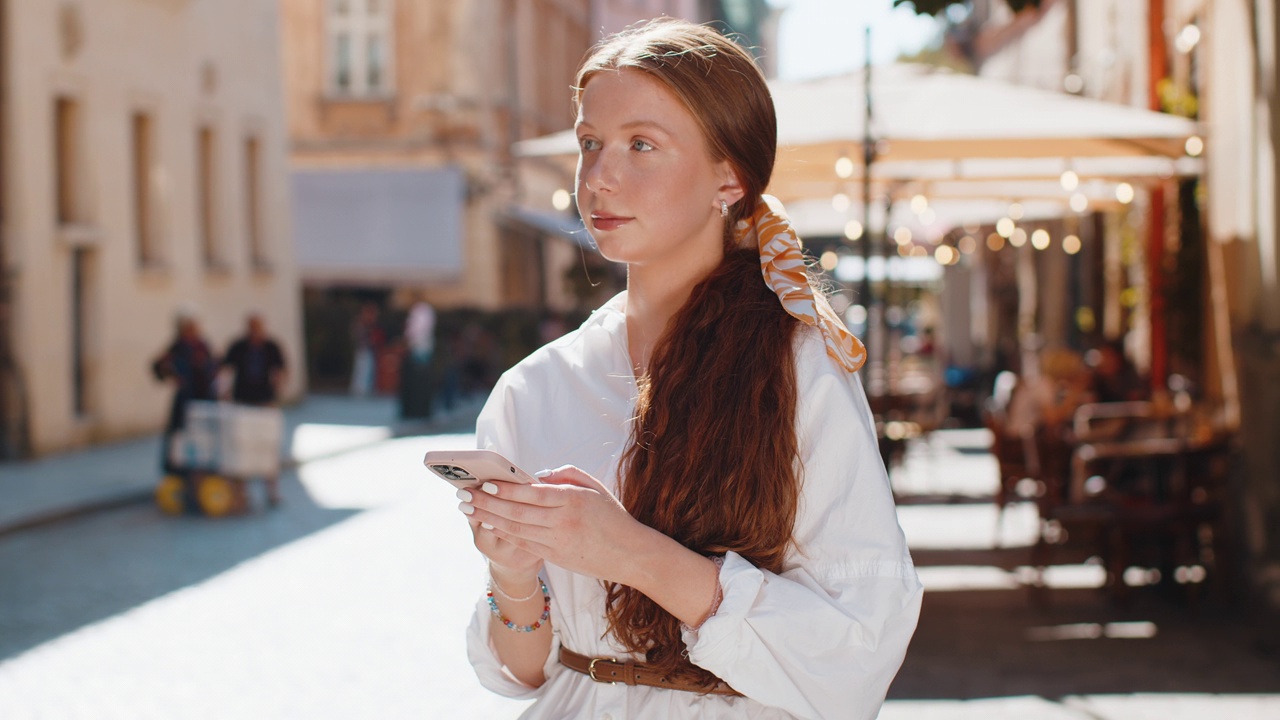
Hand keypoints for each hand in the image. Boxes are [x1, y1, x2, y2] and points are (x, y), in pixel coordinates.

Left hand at [457, 466, 653, 585]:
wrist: (630, 554)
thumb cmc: (612, 516)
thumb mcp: (594, 487)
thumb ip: (565, 475)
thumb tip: (536, 475)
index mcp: (572, 500)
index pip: (531, 493)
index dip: (505, 489)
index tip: (483, 482)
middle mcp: (562, 522)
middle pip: (516, 511)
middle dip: (486, 502)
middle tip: (463, 495)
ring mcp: (557, 542)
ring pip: (515, 529)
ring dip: (488, 518)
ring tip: (468, 509)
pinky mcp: (554, 556)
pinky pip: (523, 543)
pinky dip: (503, 533)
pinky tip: (488, 524)